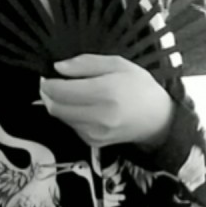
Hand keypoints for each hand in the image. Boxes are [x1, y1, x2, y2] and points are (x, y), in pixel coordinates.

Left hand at [39, 54, 174, 148]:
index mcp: (105, 92)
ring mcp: (95, 133)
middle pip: (55, 107)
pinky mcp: (93, 142)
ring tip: (69, 92)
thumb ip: (86, 63)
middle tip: (52, 82)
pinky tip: (82, 106)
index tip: (48, 74)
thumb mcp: (117, 64)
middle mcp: (98, 116)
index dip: (48, 82)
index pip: (60, 91)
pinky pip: (71, 126)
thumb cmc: (139, 87)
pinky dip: (69, 114)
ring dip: (58, 104)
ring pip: (61, 117)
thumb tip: (58, 67)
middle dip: (48, 94)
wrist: (157, 119)